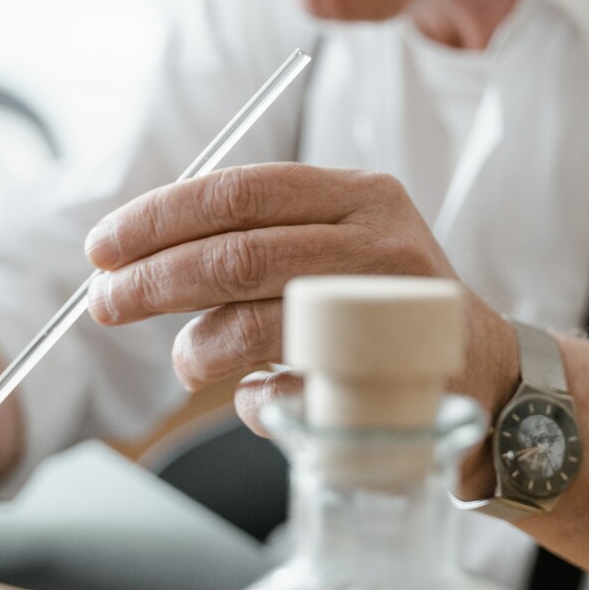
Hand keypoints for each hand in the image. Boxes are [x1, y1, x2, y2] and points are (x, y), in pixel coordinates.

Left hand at [84, 163, 515, 456]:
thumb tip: (135, 259)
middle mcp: (381, 239)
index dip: (160, 217)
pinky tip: (254, 397)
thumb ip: (253, 239)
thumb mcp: (331, 244)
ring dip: (199, 344)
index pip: (240, 191)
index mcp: (357, 192)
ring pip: (261, 320)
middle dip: (155, 279)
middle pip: (240, 252)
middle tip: (104, 304)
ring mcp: (393, 309)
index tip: (103, 246)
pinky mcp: (396, 381)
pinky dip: (254, 398)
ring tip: (184, 362)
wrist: (485, 374)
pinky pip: (295, 390)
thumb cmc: (377, 305)